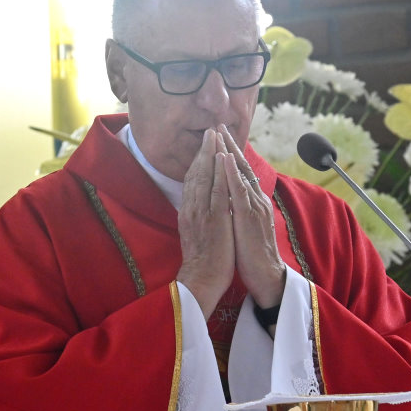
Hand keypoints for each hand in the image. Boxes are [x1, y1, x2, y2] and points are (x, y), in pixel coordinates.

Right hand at [176, 130, 234, 317]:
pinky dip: (218, 173)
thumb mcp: (196, 232)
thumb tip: (200, 203)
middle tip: (210, 130)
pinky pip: (216, 191)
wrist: (201, 279)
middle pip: (197, 173)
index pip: (193, 179)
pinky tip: (221, 159)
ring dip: (210, 154)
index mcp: (189, 211)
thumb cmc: (203, 260)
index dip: (199, 159)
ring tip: (215, 135)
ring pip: (205, 177)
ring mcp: (202, 213)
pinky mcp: (214, 220)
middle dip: (204, 150)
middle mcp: (193, 208)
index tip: (206, 143)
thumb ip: (198, 215)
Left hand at [218, 126, 285, 309]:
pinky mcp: (249, 217)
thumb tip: (231, 198)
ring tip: (220, 134)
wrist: (266, 275)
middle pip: (241, 167)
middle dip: (229, 146)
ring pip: (240, 174)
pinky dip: (231, 173)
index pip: (240, 173)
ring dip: (229, 152)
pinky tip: (224, 159)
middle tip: (218, 126)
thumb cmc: (252, 254)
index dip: (230, 155)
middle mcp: (255, 200)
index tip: (220, 138)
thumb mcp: (245, 226)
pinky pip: (238, 191)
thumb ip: (240, 209)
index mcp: (252, 202)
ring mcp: (253, 207)